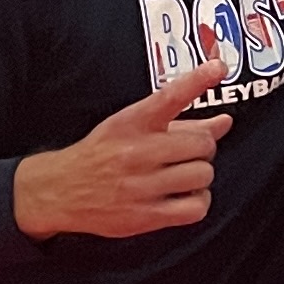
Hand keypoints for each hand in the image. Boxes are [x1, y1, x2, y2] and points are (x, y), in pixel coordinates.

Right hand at [10, 57, 230, 239]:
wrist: (59, 190)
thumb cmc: (102, 154)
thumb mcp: (130, 128)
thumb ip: (180, 124)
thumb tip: (225, 122)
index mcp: (131, 122)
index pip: (169, 96)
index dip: (197, 80)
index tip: (218, 67)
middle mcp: (135, 151)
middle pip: (202, 145)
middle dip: (202, 149)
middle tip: (186, 154)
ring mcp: (140, 185)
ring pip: (202, 175)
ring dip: (200, 176)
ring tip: (182, 176)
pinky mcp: (144, 216)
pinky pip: (196, 208)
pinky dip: (198, 202)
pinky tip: (184, 197)